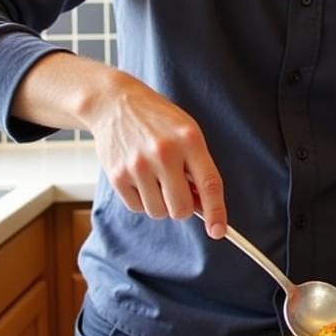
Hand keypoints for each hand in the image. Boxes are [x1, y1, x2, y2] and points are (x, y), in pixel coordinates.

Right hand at [85, 72, 226, 236]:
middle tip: (180, 190)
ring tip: (158, 178)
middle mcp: (164, 154)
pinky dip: (143, 200)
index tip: (220, 231)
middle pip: (181, 208)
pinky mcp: (117, 176)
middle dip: (184, 207)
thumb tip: (205, 206)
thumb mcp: (188, 133)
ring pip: (159, 212)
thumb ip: (198, 167)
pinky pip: (137, 208)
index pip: (209, 184)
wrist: (116, 104)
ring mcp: (138, 166)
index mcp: (190, 140)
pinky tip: (142, 178)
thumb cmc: (159, 121)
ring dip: (162, 203)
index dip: (217, 211)